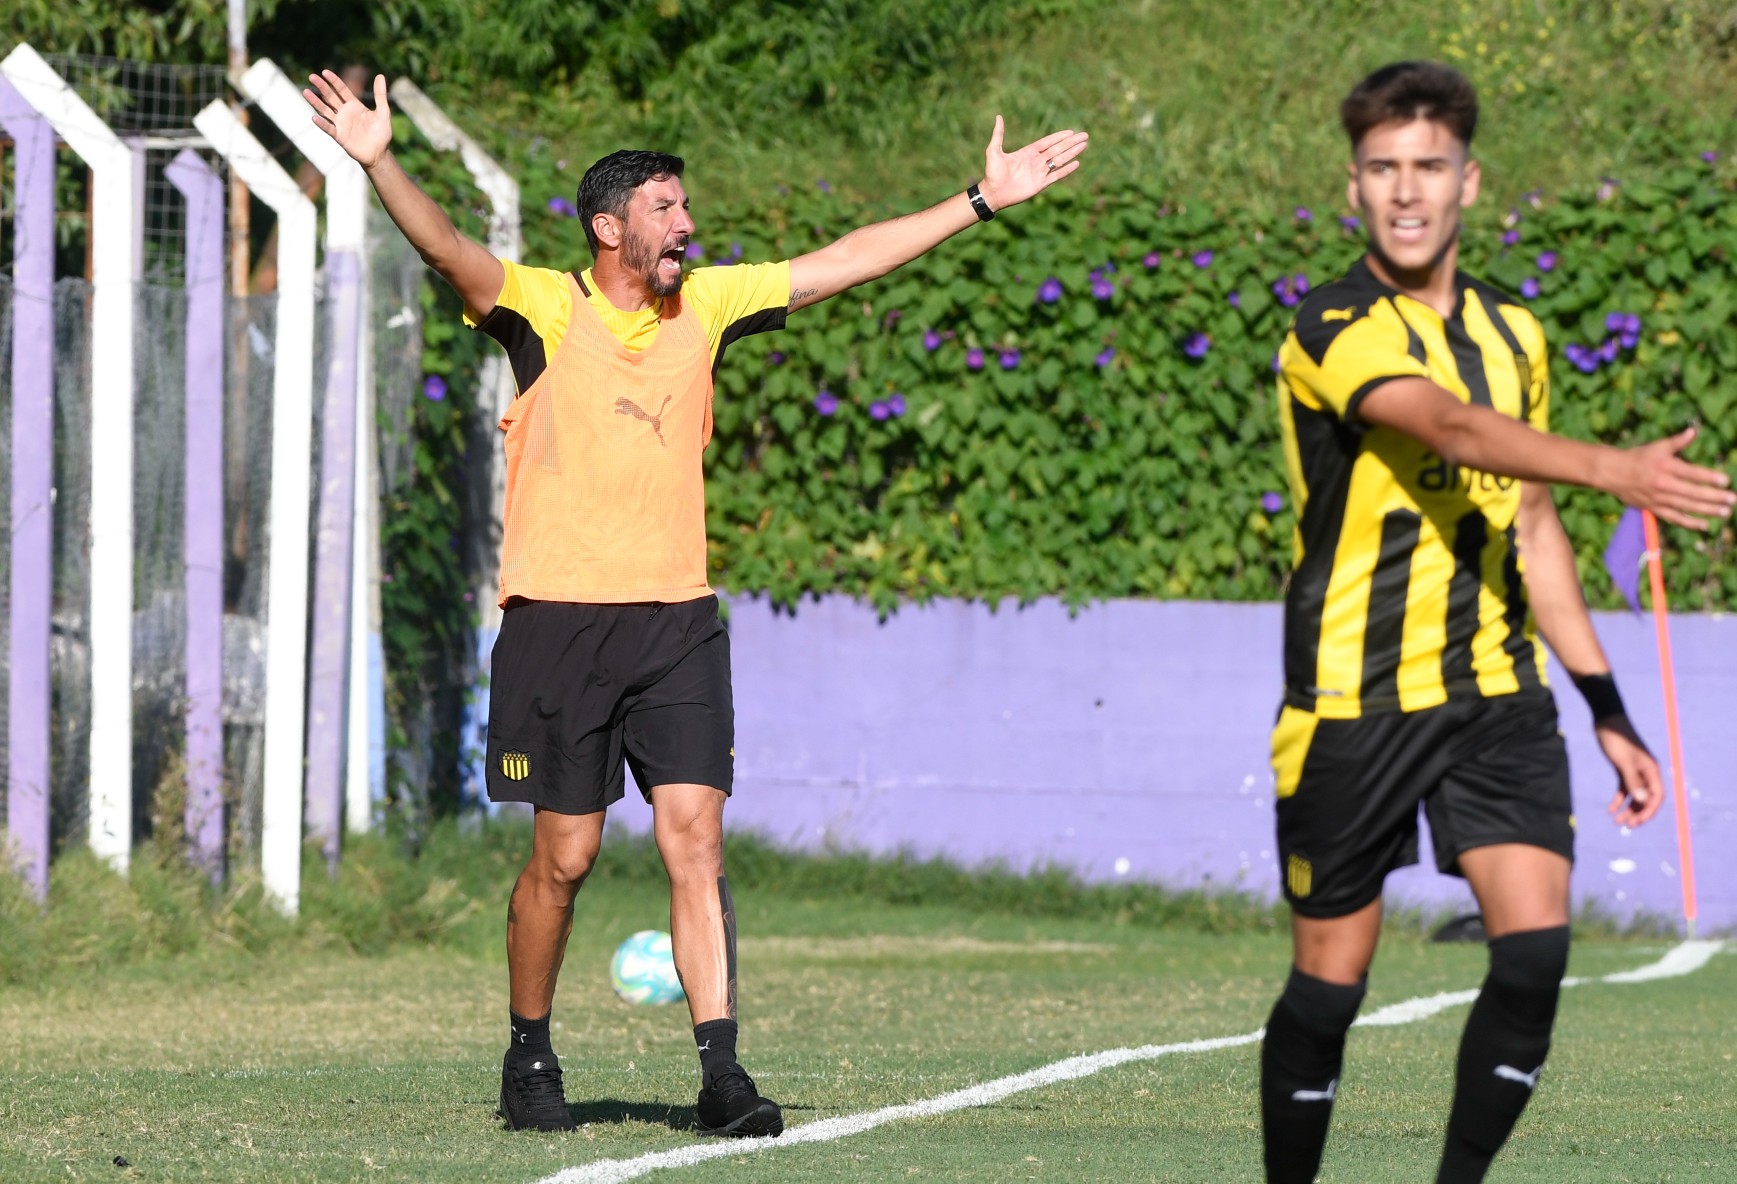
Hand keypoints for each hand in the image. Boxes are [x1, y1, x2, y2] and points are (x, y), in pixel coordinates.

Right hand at [303, 70, 391, 169]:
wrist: (379, 154)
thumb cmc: (382, 133)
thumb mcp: (383, 112)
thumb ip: (380, 95)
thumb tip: (380, 75)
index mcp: (354, 105)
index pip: (341, 90)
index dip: (333, 81)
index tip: (324, 72)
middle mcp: (344, 112)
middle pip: (330, 97)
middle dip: (321, 87)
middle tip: (312, 76)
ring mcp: (340, 124)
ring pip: (325, 110)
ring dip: (315, 101)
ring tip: (306, 91)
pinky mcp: (339, 136)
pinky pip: (328, 128)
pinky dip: (322, 123)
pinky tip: (314, 117)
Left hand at [976, 116, 1088, 212]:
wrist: (993, 193)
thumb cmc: (992, 173)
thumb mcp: (994, 151)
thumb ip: (998, 134)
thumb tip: (998, 116)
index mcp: (1028, 152)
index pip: (1047, 142)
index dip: (1059, 137)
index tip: (1071, 132)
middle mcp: (1036, 161)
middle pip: (1058, 149)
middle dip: (1071, 142)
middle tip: (1085, 135)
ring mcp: (1039, 172)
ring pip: (1060, 160)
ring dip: (1072, 153)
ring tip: (1084, 145)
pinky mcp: (1041, 184)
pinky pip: (1056, 176)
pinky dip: (1066, 170)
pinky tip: (1076, 163)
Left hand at [1596, 715, 1664, 827]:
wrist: (1606, 720)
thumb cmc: (1616, 739)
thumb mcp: (1623, 762)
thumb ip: (1633, 781)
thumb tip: (1643, 801)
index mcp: (1651, 771)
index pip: (1656, 797)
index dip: (1649, 812)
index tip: (1636, 822)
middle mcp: (1646, 772)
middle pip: (1647, 799)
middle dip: (1638, 813)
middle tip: (1626, 825)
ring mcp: (1635, 771)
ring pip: (1635, 796)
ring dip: (1628, 809)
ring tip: (1616, 821)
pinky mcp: (1623, 768)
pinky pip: (1624, 788)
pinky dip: (1619, 799)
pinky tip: (1610, 809)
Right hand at [1607, 426, 1734, 529]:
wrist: (1611, 473)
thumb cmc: (1637, 457)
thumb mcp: (1657, 447)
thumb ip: (1677, 441)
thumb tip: (1694, 431)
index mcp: (1665, 467)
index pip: (1691, 473)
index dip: (1709, 477)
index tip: (1726, 481)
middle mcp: (1663, 484)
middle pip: (1692, 492)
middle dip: (1714, 497)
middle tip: (1732, 499)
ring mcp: (1658, 499)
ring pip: (1686, 507)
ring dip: (1707, 510)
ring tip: (1725, 512)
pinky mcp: (1653, 509)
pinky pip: (1673, 518)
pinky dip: (1689, 522)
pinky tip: (1705, 525)